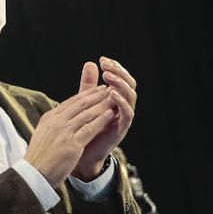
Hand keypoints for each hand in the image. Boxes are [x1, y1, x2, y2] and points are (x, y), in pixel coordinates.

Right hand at [23, 86, 113, 186]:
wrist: (33, 173)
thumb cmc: (39, 157)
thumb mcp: (44, 135)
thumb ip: (53, 125)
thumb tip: (62, 118)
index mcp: (49, 118)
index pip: (70, 102)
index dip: (85, 94)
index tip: (96, 90)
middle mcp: (56, 122)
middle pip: (80, 104)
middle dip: (95, 95)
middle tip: (107, 89)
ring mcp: (64, 132)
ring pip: (87, 114)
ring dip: (101, 105)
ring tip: (113, 99)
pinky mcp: (72, 144)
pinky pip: (90, 128)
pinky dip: (101, 120)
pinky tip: (111, 115)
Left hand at [73, 56, 136, 179]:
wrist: (81, 153)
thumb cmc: (85, 126)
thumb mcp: (86, 102)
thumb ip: (89, 85)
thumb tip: (90, 63)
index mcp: (116, 99)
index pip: (122, 79)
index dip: (115, 68)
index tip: (102, 59)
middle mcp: (122, 107)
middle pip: (130, 85)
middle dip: (119, 73)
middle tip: (106, 65)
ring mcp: (123, 118)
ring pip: (131, 97)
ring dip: (120, 85)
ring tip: (108, 76)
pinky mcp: (122, 129)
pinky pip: (128, 114)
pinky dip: (121, 102)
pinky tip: (112, 94)